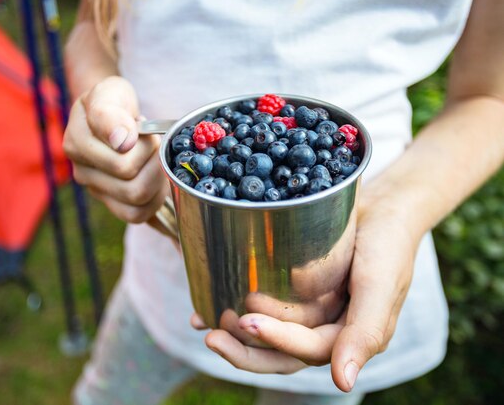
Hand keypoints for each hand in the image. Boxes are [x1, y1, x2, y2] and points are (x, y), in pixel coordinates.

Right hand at [63, 76, 167, 223]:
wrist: (112, 110)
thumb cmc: (112, 100)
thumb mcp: (110, 93)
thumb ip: (110, 114)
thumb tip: (121, 142)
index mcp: (76, 144)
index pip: (122, 163)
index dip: (145, 147)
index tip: (143, 125)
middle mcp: (81, 171)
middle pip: (132, 187)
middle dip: (155, 164)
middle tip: (155, 142)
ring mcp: (96, 190)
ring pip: (137, 203)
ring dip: (157, 182)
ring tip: (156, 159)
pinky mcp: (110, 202)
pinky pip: (136, 215)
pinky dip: (154, 200)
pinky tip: (155, 179)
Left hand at [199, 193, 418, 391]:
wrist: (385, 207)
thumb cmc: (388, 245)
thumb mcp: (380, 286)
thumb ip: (365, 333)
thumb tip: (344, 384)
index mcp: (350, 338)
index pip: (307, 349)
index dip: (276, 340)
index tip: (246, 321)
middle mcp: (326, 329)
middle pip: (281, 353)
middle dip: (245, 349)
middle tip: (212, 336)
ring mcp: (309, 310)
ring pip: (268, 333)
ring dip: (236, 333)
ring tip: (206, 320)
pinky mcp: (294, 290)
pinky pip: (263, 306)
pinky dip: (234, 306)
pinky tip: (203, 307)